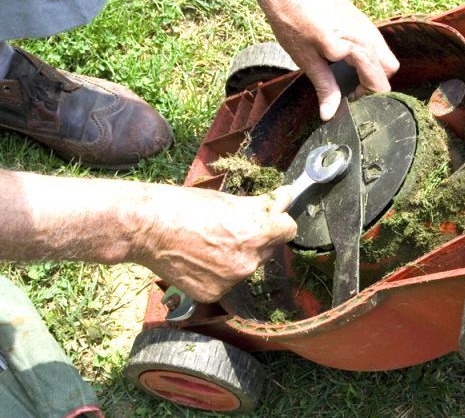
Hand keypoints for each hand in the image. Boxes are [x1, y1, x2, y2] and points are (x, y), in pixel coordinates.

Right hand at [133, 185, 296, 302]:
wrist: (148, 228)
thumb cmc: (185, 207)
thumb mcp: (229, 200)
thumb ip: (261, 205)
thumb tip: (287, 197)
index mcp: (256, 234)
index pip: (288, 230)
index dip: (279, 222)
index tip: (271, 219)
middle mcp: (248, 261)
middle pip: (267, 249)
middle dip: (256, 239)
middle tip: (229, 228)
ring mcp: (231, 281)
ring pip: (246, 266)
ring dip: (236, 257)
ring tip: (208, 243)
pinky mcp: (214, 294)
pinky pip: (226, 282)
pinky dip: (217, 273)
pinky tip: (198, 259)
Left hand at [236, 0, 399, 119]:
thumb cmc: (292, 19)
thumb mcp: (306, 60)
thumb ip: (325, 87)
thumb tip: (329, 114)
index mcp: (357, 48)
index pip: (379, 83)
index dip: (367, 97)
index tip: (349, 99)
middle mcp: (367, 35)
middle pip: (389, 69)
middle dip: (375, 82)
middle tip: (352, 88)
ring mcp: (365, 23)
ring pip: (384, 53)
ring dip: (372, 67)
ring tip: (347, 72)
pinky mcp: (358, 16)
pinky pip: (374, 40)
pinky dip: (367, 53)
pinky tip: (344, 54)